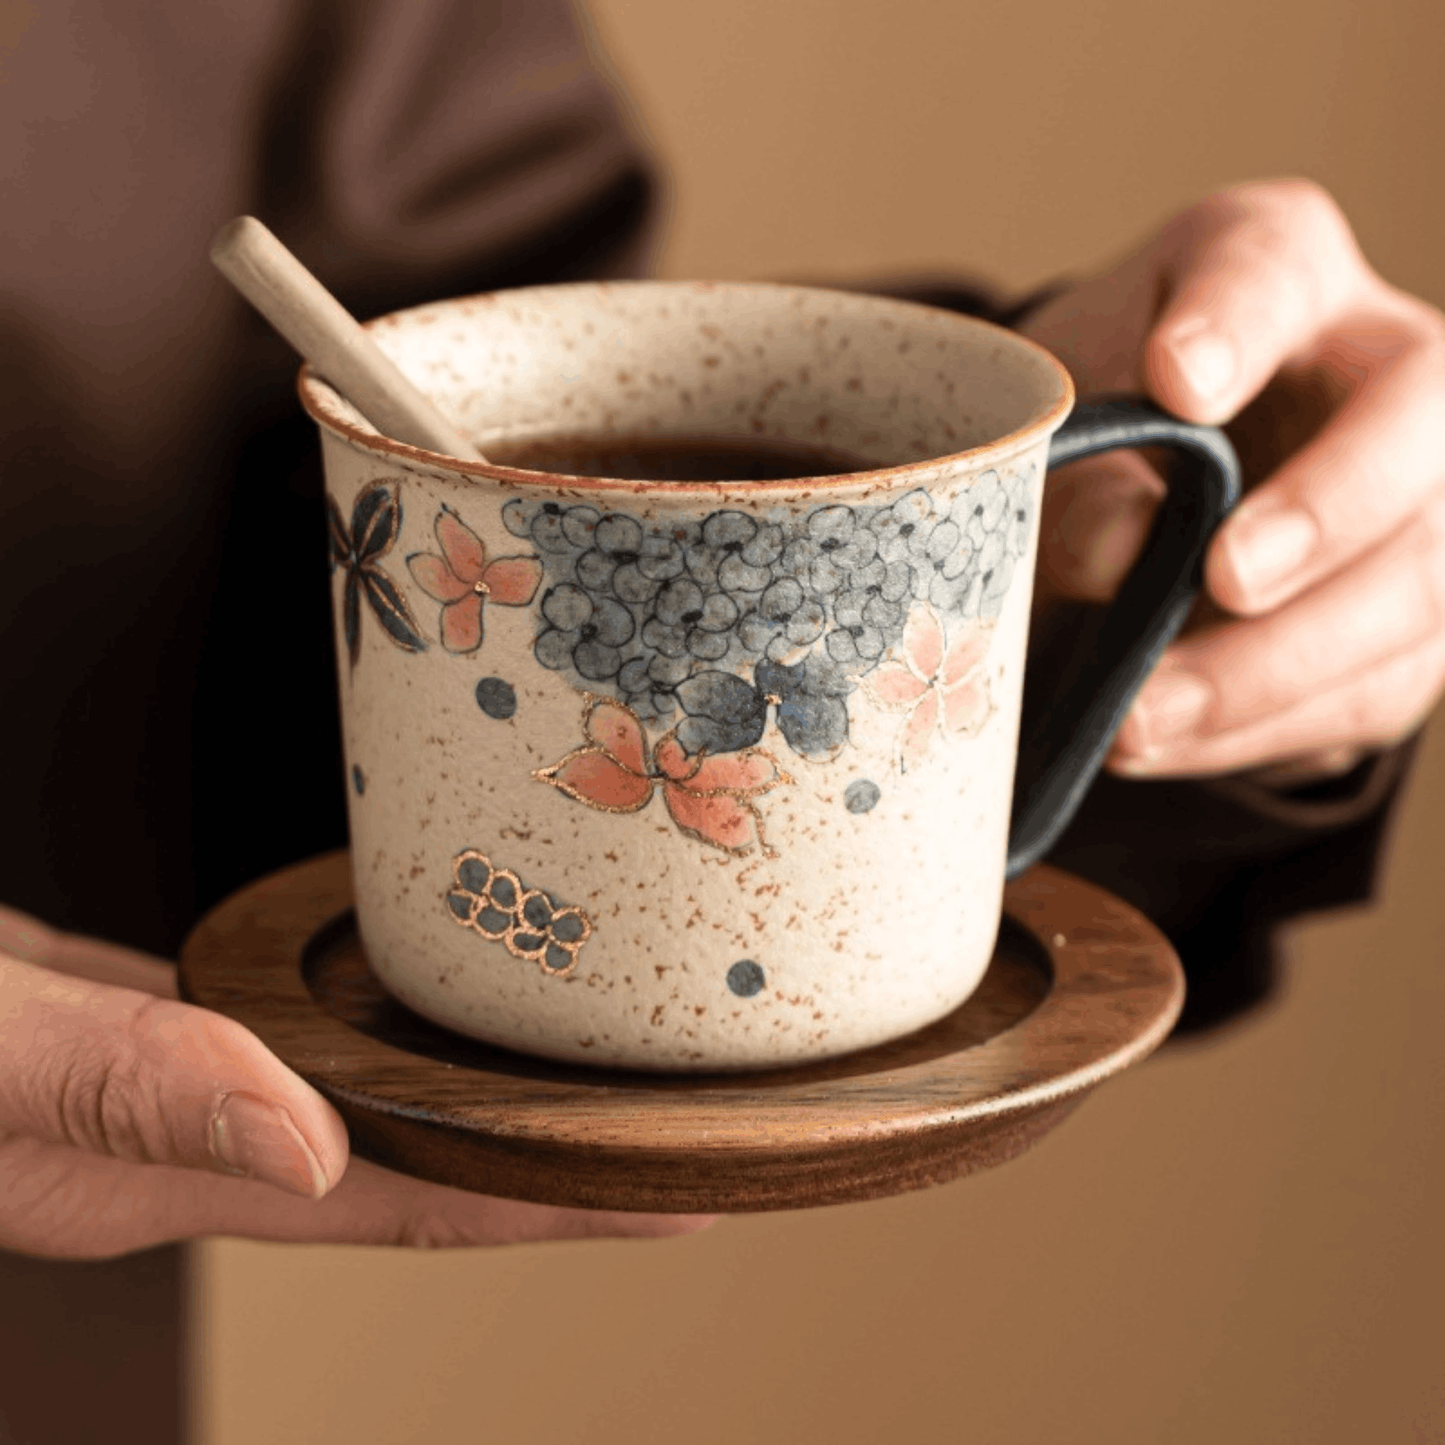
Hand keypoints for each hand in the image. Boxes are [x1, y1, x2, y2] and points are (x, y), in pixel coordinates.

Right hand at [0, 905, 714, 1258]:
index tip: (695, 1189)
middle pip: (413, 1162)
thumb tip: (305, 1148)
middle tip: (694, 1114)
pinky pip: (286, 1030)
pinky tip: (408, 985)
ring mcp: (156, 1086)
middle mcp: (181, 1143)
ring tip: (594, 1051)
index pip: (412, 1207)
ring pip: (357, 1092)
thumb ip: (111, 1095)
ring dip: (474, 1079)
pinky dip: (367, 1015)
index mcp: (159, 1174)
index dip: (561, 1206)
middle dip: (557, 1150)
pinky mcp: (127, 1027)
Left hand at [1020, 179, 1444, 781]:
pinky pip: (1367, 689)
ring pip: (1417, 585)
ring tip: (1141, 717)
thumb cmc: (1098, 430)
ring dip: (1275, 667)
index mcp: (1273, 271)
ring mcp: (1421, 500)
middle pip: (1416, 424)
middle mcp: (1380, 370)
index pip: (1273, 272)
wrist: (1146, 497)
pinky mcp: (1408, 621)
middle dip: (1328, 510)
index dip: (1239, 324)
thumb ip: (1075, 478)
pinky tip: (1166, 741)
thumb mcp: (1055, 429)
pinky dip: (1260, 728)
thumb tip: (1119, 557)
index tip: (1177, 379)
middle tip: (1227, 578)